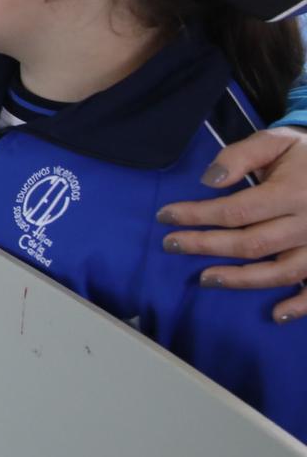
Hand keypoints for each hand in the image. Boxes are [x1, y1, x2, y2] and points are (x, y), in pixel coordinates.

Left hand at [159, 128, 306, 322]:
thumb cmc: (305, 154)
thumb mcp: (275, 141)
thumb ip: (240, 156)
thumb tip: (209, 181)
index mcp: (293, 192)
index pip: (236, 211)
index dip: (197, 215)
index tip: (165, 216)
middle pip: (251, 243)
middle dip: (206, 246)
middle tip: (170, 245)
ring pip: (280, 272)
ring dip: (241, 279)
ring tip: (205, 279)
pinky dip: (301, 305)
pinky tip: (276, 314)